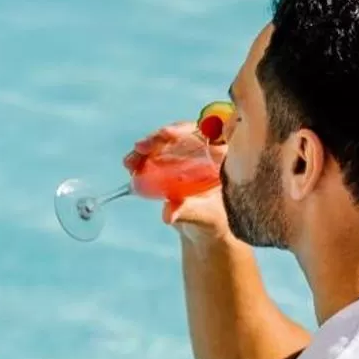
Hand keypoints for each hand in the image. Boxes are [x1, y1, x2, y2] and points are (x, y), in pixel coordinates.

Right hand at [123, 121, 231, 241]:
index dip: (192, 128)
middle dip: (162, 137)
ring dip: (148, 147)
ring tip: (130, 162)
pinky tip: (131, 165)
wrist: (204, 230)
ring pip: (170, 141)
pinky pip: (158, 153)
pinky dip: (143, 157)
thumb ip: (188, 212)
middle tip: (141, 147)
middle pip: (187, 131)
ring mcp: (191, 154)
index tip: (170, 134)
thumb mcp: (204, 217)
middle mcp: (210, 150)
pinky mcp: (175, 161)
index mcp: (227, 157)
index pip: (215, 130)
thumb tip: (168, 213)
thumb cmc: (214, 222)